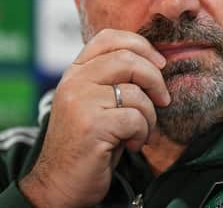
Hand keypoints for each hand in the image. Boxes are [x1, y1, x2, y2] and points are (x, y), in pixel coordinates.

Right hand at [19, 29, 169, 207]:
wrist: (59, 185)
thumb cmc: (86, 144)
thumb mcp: (96, 103)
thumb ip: (113, 80)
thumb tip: (155, 62)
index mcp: (74, 72)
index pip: (109, 38)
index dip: (141, 45)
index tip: (159, 64)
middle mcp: (74, 81)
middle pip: (128, 59)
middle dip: (155, 80)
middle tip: (163, 100)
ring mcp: (80, 101)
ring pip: (136, 92)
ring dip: (149, 116)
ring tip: (140, 132)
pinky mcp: (91, 125)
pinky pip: (135, 118)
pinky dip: (142, 134)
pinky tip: (131, 146)